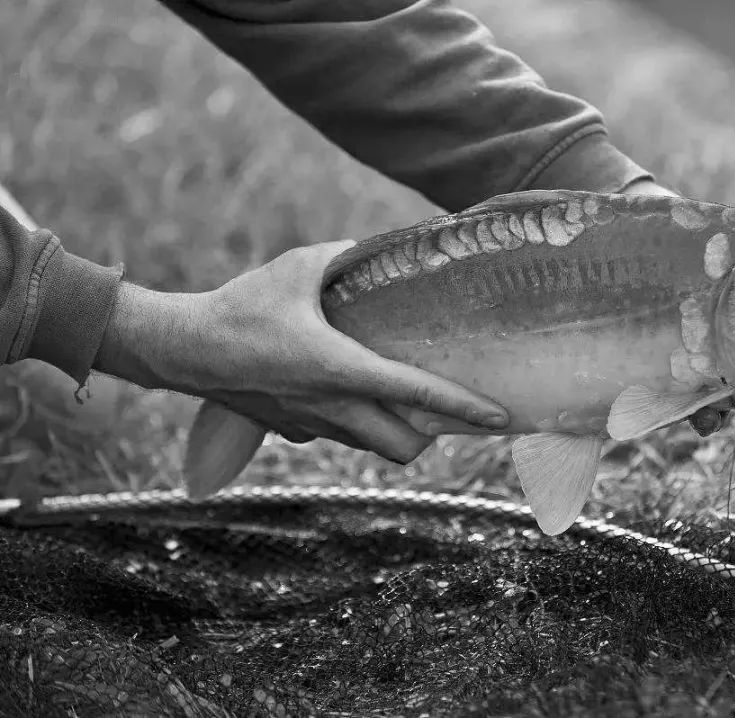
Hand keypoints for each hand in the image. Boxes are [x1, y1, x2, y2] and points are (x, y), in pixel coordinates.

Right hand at [95, 240, 509, 463]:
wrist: (184, 349)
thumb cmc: (241, 307)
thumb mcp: (298, 269)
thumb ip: (345, 259)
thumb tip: (383, 250)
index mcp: (340, 367)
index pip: (415, 394)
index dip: (463, 407)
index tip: (498, 416)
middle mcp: (332, 406)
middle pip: (404, 446)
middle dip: (434, 434)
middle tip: (450, 408)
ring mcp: (313, 425)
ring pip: (376, 448)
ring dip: (400, 432)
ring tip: (413, 401)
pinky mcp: (296, 429)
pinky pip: (346, 438)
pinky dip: (366, 426)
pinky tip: (361, 396)